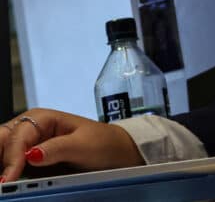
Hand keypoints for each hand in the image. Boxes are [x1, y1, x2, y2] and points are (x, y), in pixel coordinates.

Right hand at [0, 109, 143, 181]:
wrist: (116, 152)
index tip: (9, 179)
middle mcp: (30, 130)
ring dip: (2, 165)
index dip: (11, 158)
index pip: (17, 137)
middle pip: (2, 140)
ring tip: (5, 184)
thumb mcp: (84, 145)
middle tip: (3, 180)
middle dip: (0, 158)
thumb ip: (57, 148)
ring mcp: (27, 145)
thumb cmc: (103, 143)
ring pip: (2, 152)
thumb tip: (32, 154)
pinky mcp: (28, 161)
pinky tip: (9, 182)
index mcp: (41, 118)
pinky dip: (7, 172)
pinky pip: (10, 165)